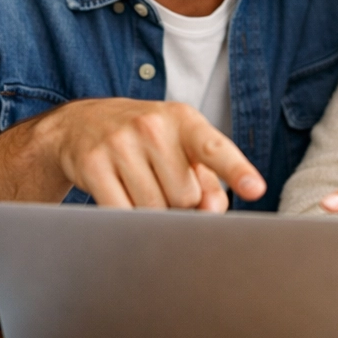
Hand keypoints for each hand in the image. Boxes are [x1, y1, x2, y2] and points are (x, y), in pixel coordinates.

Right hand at [39, 98, 265, 209]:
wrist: (81, 123)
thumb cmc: (147, 142)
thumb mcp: (182, 149)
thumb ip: (208, 181)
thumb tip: (212, 211)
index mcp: (184, 120)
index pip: (214, 148)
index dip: (237, 170)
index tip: (256, 189)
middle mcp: (152, 126)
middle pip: (184, 196)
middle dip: (179, 203)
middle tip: (163, 184)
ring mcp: (119, 144)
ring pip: (153, 209)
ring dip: (152, 212)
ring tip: (141, 187)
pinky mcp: (92, 165)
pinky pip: (121, 213)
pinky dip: (126, 217)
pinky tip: (120, 196)